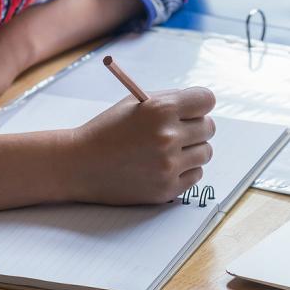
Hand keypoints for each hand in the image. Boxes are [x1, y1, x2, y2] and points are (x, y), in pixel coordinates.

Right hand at [67, 87, 215, 204]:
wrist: (80, 165)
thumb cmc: (108, 130)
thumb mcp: (135, 104)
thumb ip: (170, 101)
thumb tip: (202, 105)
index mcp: (161, 110)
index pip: (207, 100)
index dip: (199, 104)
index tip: (193, 110)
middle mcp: (168, 137)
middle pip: (209, 127)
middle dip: (195, 127)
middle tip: (178, 131)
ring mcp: (169, 165)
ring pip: (205, 153)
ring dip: (192, 150)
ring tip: (167, 150)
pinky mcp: (167, 189)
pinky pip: (196, 175)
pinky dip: (184, 171)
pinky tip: (162, 166)